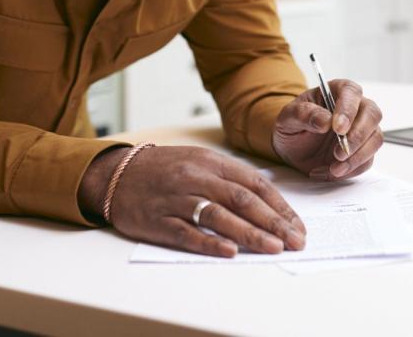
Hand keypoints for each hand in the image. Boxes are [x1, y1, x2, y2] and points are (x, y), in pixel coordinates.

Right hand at [79, 145, 305, 257]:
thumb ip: (229, 177)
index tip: (297, 225)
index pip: (253, 183)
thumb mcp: (198, 160)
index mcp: (209, 161)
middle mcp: (195, 177)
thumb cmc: (164, 169)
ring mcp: (176, 199)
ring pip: (218, 216)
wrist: (115, 174)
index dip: (278, 206)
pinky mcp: (157, 220)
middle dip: (273, 222)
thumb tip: (268, 199)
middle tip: (295, 241)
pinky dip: (210, 242)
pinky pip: (187, 232)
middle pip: (242, 199)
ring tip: (273, 248)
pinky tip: (230, 252)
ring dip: (249, 233)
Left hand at [272, 80, 383, 180]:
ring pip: (375, 138)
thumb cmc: (292, 127)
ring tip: (334, 168)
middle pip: (372, 114)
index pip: (351, 92)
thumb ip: (303, 114)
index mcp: (336, 91)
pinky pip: (367, 160)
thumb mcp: (287, 118)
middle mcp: (354, 107)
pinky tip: (330, 172)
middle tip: (338, 153)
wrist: (292, 149)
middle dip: (358, 136)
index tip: (338, 128)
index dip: (348, 109)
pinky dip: (351, 170)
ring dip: (357, 157)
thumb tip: (325, 120)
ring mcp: (361, 129)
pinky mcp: (362, 150)